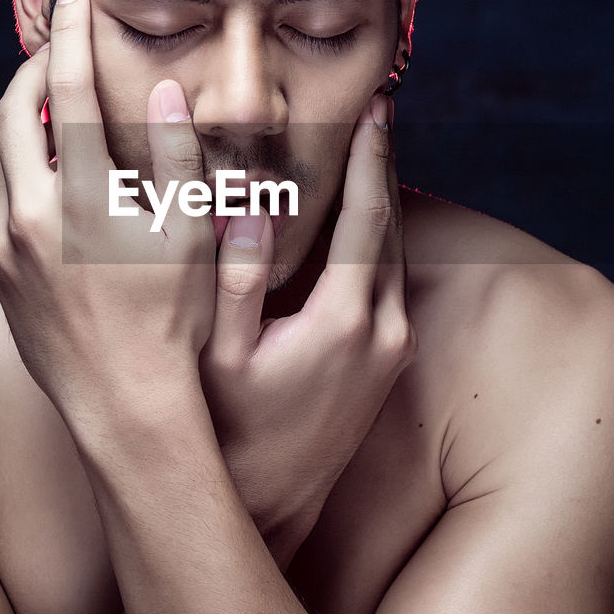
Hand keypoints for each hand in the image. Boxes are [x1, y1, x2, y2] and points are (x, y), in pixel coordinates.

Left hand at [0, 0, 215, 439]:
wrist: (125, 404)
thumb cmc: (174, 321)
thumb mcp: (193, 232)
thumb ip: (178, 154)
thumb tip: (162, 89)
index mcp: (80, 196)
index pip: (68, 88)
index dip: (73, 31)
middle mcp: (29, 215)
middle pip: (12, 108)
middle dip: (35, 65)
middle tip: (63, 45)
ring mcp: (8, 247)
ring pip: (3, 157)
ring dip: (30, 123)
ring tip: (65, 113)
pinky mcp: (1, 275)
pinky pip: (3, 204)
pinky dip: (25, 174)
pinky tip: (58, 184)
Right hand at [199, 95, 414, 557]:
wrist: (267, 506)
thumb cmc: (227, 431)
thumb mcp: (215, 355)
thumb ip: (232, 278)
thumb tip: (250, 205)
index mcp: (345, 320)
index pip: (370, 217)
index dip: (372, 157)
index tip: (375, 106)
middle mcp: (384, 331)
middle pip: (395, 226)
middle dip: (383, 165)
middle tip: (375, 109)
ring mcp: (393, 349)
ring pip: (398, 253)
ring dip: (384, 200)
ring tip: (368, 150)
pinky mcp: (390, 362)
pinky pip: (393, 279)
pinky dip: (380, 238)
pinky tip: (359, 218)